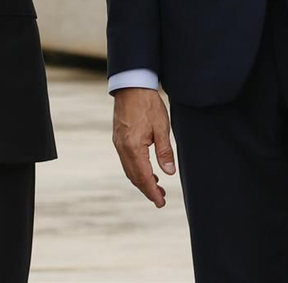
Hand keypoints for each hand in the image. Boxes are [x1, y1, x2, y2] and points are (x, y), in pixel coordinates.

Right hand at [112, 87, 175, 207]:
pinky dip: (136, 169)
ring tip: (156, 186)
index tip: (161, 202)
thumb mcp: (161, 127)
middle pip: (134, 176)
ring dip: (141, 180)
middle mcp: (122, 148)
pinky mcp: (118, 138)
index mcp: (133, 147)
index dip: (152, 192)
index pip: (143, 177)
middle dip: (147, 189)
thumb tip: (169, 172)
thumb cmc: (148, 104)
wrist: (131, 86)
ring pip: (128, 169)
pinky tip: (146, 168)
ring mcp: (118, 143)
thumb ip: (164, 151)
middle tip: (161, 198)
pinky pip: (126, 160)